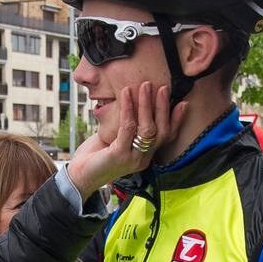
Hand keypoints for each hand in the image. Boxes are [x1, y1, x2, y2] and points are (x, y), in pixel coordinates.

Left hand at [65, 81, 187, 199]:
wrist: (79, 176)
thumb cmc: (96, 155)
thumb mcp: (116, 138)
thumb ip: (128, 125)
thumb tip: (132, 100)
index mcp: (145, 155)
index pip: (167, 138)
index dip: (177, 121)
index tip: (183, 103)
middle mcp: (143, 158)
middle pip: (161, 131)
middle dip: (163, 107)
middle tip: (162, 87)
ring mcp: (133, 158)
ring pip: (148, 129)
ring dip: (147, 105)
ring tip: (144, 86)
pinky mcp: (119, 155)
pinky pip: (128, 128)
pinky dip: (128, 109)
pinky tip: (126, 94)